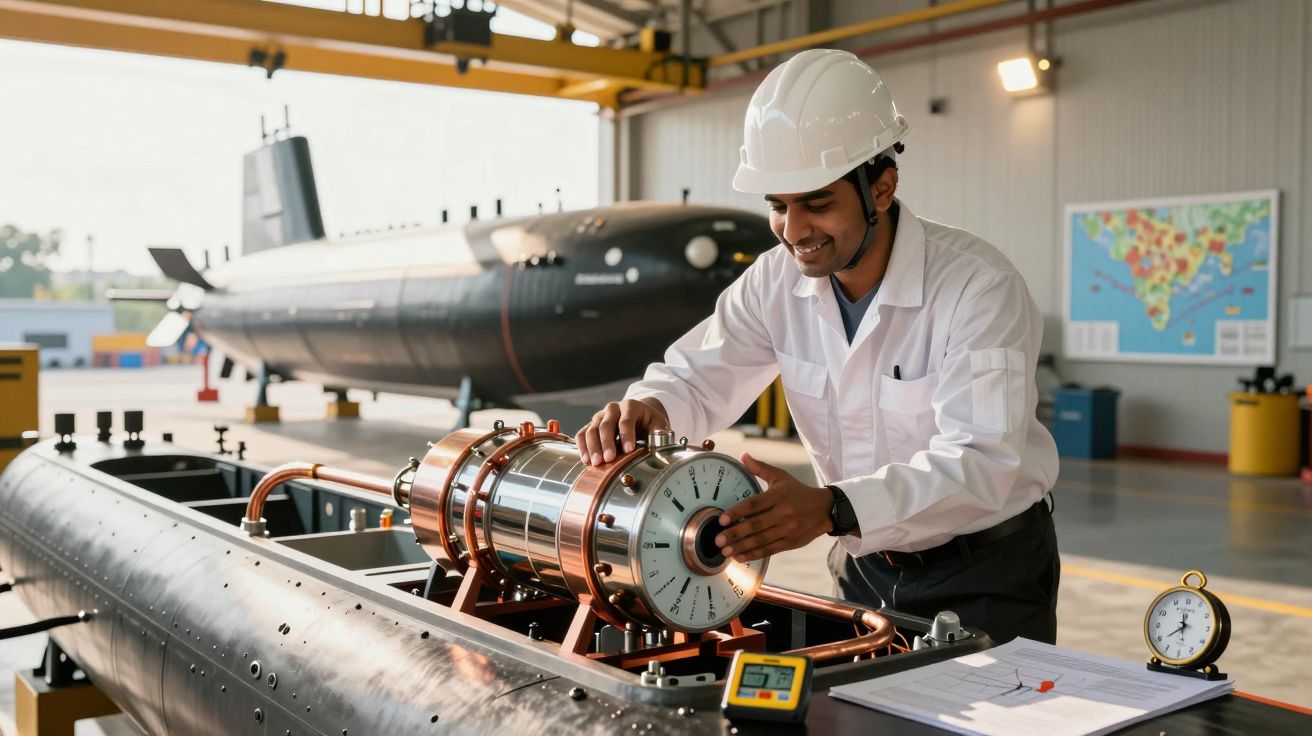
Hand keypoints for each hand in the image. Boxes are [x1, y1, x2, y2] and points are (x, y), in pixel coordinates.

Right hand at [575, 398, 668, 465]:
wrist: (637, 415)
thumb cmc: (647, 421)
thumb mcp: (658, 423)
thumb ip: (659, 431)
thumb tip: (659, 442)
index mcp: (631, 406)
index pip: (626, 420)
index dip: (627, 435)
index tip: (628, 450)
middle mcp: (613, 409)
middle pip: (606, 424)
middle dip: (606, 442)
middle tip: (608, 459)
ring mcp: (600, 416)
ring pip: (591, 429)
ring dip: (592, 447)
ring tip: (595, 463)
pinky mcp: (591, 425)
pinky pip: (581, 434)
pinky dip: (582, 446)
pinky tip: (585, 460)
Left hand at [713, 453, 833, 562]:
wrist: (825, 509)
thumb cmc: (798, 491)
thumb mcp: (781, 477)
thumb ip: (760, 468)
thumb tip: (743, 455)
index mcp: (778, 496)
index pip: (754, 504)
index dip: (737, 512)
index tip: (722, 519)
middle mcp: (783, 513)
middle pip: (755, 525)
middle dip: (735, 533)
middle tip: (718, 540)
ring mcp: (788, 529)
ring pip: (761, 540)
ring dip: (741, 547)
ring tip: (725, 551)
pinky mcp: (791, 542)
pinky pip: (770, 549)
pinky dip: (754, 554)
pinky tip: (740, 556)